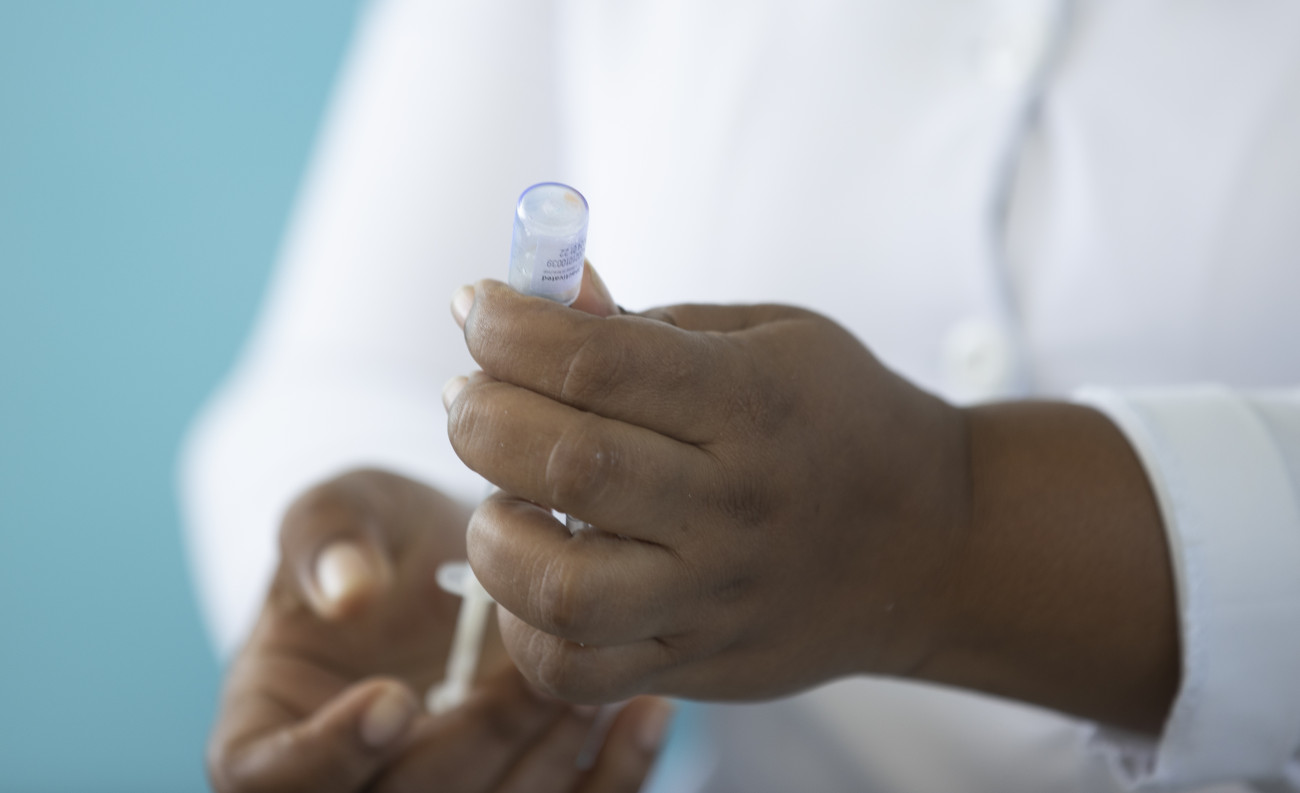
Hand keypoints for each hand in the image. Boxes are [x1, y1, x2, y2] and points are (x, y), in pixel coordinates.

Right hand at [208, 468, 673, 792]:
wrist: (457, 556)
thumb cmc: (383, 534)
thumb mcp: (344, 506)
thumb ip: (324, 535)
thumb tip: (347, 591)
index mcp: (271, 732)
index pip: (268, 782)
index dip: (326, 757)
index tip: (391, 697)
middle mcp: (351, 782)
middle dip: (474, 744)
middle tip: (535, 671)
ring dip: (547, 766)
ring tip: (598, 687)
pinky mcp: (511, 792)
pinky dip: (613, 778)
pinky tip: (647, 715)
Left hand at [445, 281, 968, 701]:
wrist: (937, 544)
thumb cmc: (841, 420)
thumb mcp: (767, 337)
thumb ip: (646, 324)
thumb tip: (534, 296)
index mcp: (751, 402)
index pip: (593, 359)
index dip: (506, 327)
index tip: (478, 309)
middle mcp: (731, 504)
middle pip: (562, 461)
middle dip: (478, 413)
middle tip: (471, 394)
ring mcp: (714, 596)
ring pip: (558, 588)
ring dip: (492, 531)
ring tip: (501, 493)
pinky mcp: (697, 661)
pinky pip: (574, 670)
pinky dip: (521, 625)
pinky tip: (531, 571)